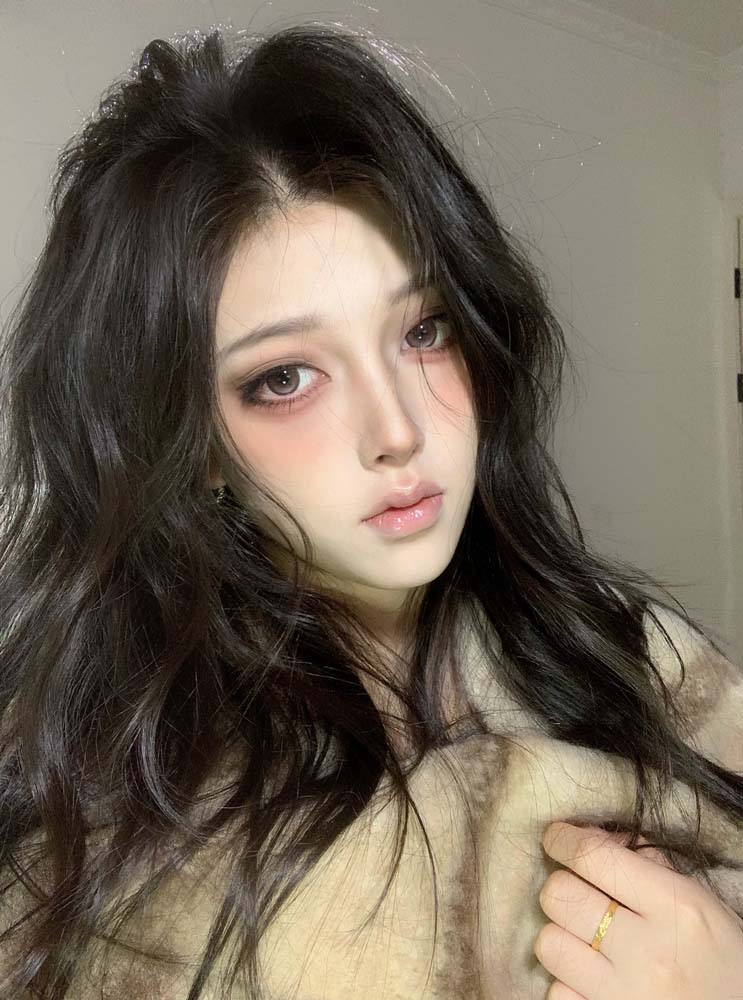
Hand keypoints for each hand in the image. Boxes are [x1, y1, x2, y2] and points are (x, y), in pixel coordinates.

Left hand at [534, 820, 742, 998]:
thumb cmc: (723, 960)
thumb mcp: (700, 904)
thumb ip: (649, 866)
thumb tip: (593, 837)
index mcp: (678, 910)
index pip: (593, 857)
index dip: (563, 840)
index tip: (557, 838)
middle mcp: (649, 953)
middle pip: (559, 895)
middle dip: (564, 887)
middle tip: (580, 894)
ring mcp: (625, 996)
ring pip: (549, 943)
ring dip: (562, 936)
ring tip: (588, 942)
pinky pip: (557, 992)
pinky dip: (568, 983)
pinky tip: (593, 980)